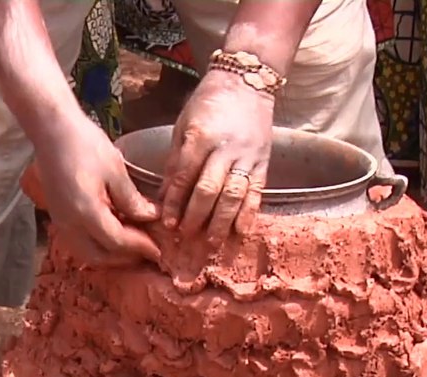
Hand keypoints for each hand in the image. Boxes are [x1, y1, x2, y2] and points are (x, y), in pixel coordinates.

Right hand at [32, 115, 160, 266]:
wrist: (51, 130)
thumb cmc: (83, 144)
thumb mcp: (115, 170)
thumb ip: (132, 200)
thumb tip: (150, 218)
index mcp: (86, 212)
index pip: (118, 242)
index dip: (141, 248)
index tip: (159, 248)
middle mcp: (69, 224)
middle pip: (100, 257)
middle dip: (126, 258)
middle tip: (148, 251)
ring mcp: (61, 222)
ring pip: (87, 254)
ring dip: (111, 255)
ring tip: (133, 245)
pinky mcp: (58, 217)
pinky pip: (79, 243)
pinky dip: (98, 245)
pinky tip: (114, 233)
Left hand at [161, 72, 273, 241]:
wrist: (246, 82)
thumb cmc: (208, 103)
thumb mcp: (184, 125)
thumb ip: (176, 161)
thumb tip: (163, 197)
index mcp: (201, 136)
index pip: (185, 176)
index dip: (175, 202)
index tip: (167, 223)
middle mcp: (226, 148)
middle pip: (209, 190)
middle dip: (196, 217)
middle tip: (185, 237)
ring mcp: (248, 156)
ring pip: (234, 196)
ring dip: (221, 223)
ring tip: (211, 244)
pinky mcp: (263, 162)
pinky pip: (256, 193)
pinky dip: (248, 215)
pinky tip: (240, 234)